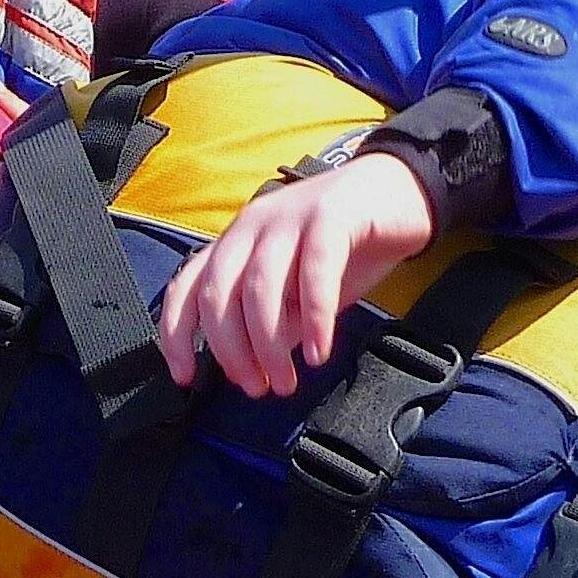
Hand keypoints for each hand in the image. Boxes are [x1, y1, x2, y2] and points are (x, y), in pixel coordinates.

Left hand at [154, 153, 440, 398]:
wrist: (401, 191)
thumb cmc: (344, 247)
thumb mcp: (298, 292)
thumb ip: (273, 321)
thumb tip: (252, 369)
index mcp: (234, 243)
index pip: (186, 289)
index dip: (176, 335)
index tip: (186, 377)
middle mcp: (251, 227)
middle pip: (219, 295)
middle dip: (231, 351)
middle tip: (257, 387)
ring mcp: (288, 218)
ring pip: (259, 288)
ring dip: (269, 344)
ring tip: (286, 381)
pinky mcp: (330, 217)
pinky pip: (313, 273)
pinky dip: (313, 319)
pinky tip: (319, 353)